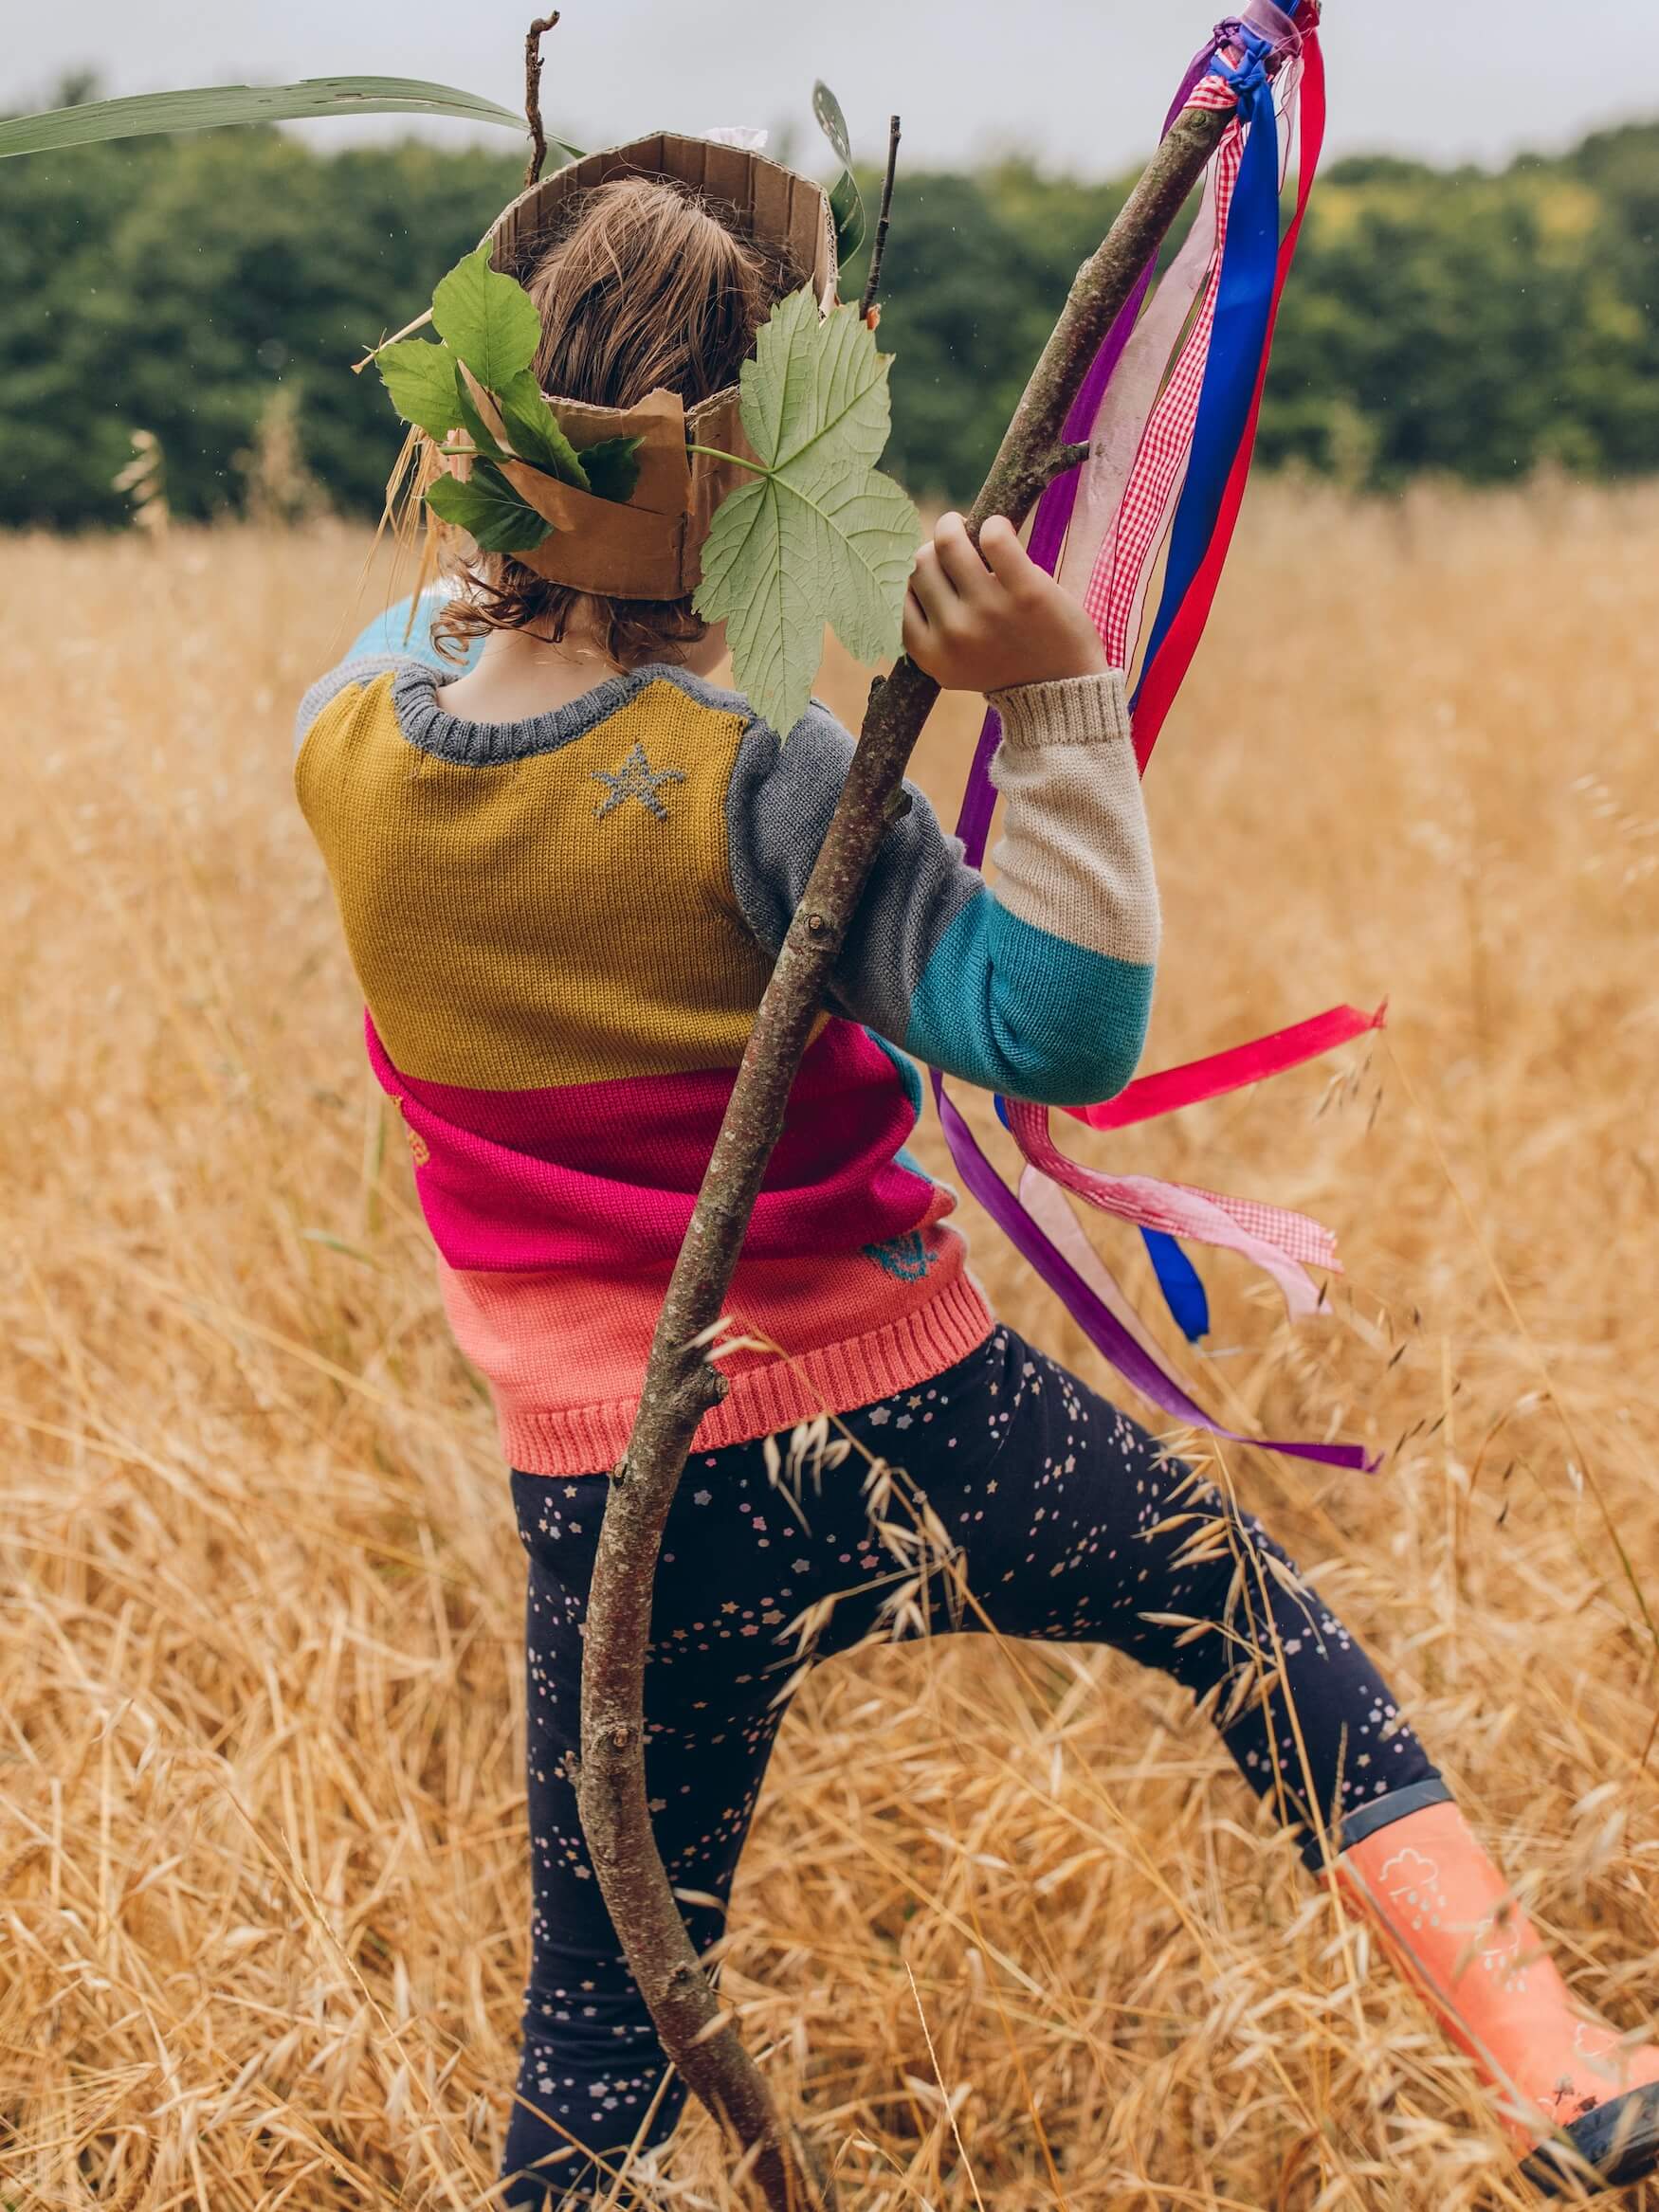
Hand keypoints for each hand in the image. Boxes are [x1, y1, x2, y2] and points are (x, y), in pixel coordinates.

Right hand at [902, 511, 1107, 693]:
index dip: (915, 576)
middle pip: (920, 564)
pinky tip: (998, 530)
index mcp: (930, 653)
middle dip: (932, 549)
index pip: (899, 594)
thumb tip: (908, 574)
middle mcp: (953, 633)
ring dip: (953, 525)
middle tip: (951, 545)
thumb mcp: (953, 664)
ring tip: (964, 526)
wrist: (1062, 689)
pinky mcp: (1025, 592)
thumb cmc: (1005, 666)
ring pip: (947, 542)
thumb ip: (929, 631)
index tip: (933, 570)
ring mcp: (988, 610)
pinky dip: (993, 525)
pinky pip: (993, 536)